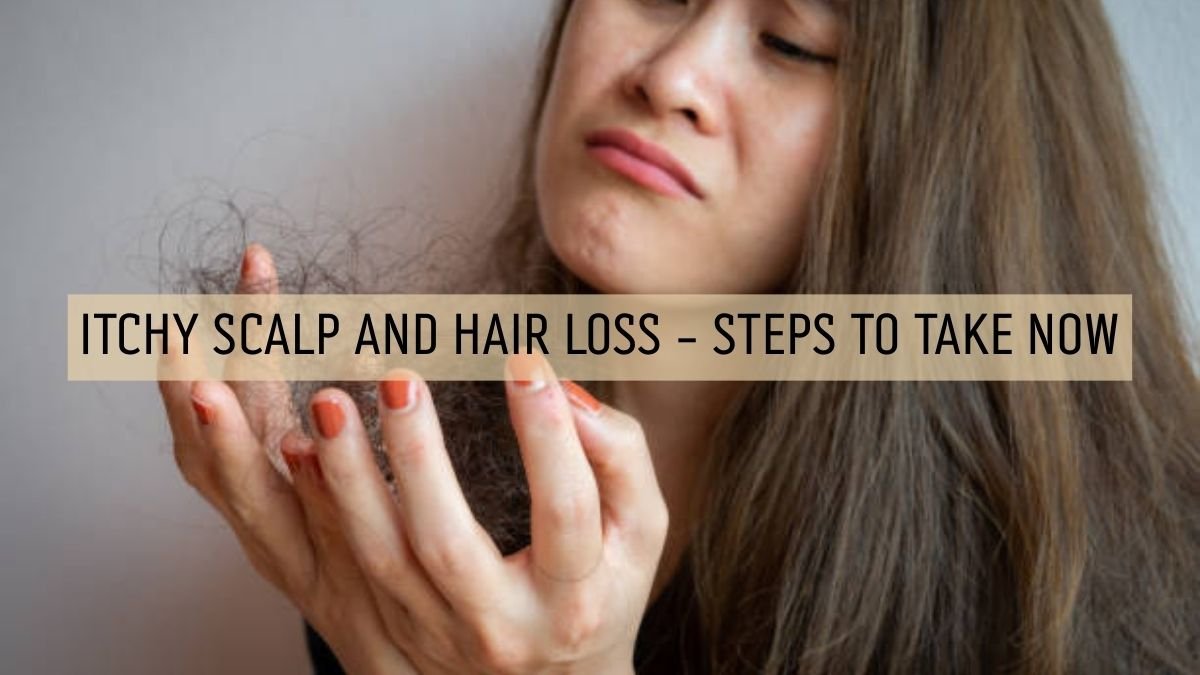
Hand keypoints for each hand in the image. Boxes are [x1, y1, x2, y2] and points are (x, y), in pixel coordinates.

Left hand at [157, 245, 669, 673]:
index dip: (547, 438)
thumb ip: (618, 458)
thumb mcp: (638, 528)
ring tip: (330, 403)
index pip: (565, 513)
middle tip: (400, 379)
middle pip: (447, 545)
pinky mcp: (390, 629)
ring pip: (378, 558)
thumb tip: (567, 393)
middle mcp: (500, 627)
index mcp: (573, 600)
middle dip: (419, 459)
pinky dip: (315, 506)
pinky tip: (296, 447)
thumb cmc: (602, 582)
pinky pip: (342, 567)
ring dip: (346, 479)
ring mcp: (435, 634)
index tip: (527, 362)